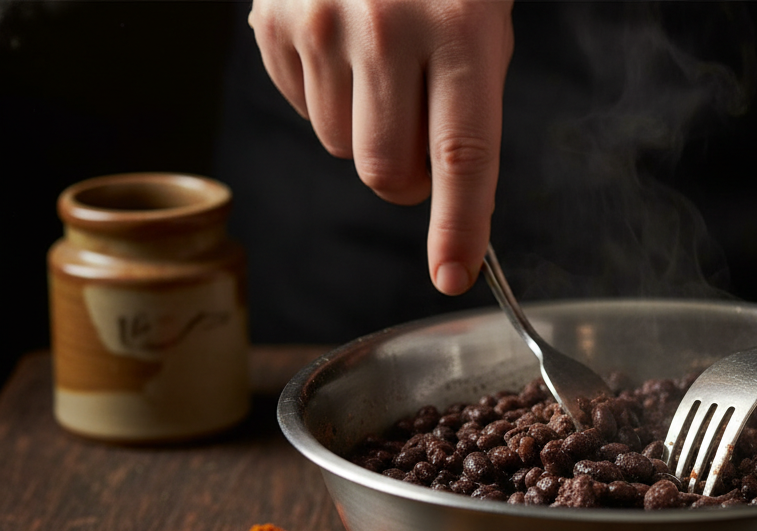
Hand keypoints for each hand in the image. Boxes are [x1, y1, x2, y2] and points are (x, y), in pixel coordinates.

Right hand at [249, 0, 514, 294]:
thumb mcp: (482, 28)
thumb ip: (468, 114)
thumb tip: (445, 205)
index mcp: (461, 27)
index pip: (462, 153)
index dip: (457, 226)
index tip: (453, 276)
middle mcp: (386, 25)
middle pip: (385, 171)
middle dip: (406, 182)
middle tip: (419, 142)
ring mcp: (319, 20)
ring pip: (340, 148)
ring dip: (365, 132)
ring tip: (382, 69)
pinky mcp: (273, 21)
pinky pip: (302, 110)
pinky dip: (328, 98)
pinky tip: (344, 50)